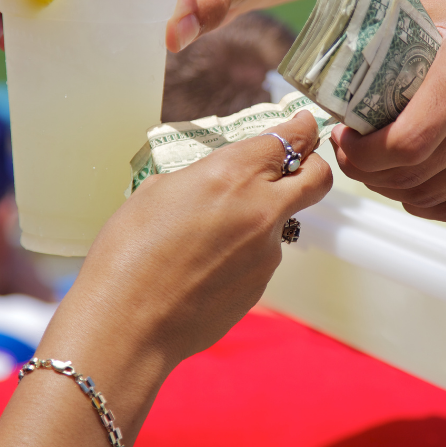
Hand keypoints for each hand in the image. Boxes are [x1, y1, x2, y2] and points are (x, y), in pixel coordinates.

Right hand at [60, 110, 330, 370]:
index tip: (303, 124)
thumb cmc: (128, 252)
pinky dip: (242, 254)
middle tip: (296, 165)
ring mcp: (267, 251)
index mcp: (233, 174)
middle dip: (313, 166)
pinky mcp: (262, 284)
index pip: (290, 139)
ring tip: (207, 237)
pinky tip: (204, 267)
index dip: (301, 128)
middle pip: (317, 179)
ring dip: (259, 219)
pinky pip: (260, 258)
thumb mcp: (158, 190)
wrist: (128, 323)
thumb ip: (203, 177)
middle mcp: (262, 209)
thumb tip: (220, 180)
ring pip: (282, 222)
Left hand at [330, 0, 445, 222]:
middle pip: (412, 174)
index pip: (406, 142)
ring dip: (390, 189)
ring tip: (373, 167)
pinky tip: (409, 188)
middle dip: (366, 170)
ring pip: (432, 195)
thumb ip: (402, 32)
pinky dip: (426, 205)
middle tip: (350, 151)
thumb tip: (348, 50)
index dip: (363, 152)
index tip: (344, 136)